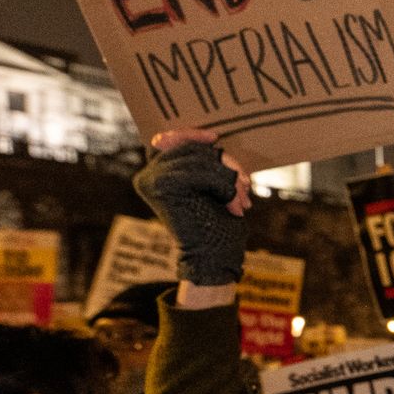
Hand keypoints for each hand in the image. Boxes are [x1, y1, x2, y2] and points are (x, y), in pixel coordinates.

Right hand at [133, 129, 250, 286]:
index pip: (170, 141)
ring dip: (229, 179)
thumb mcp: (214, 186)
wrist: (215, 258)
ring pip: (200, 159)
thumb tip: (211, 136)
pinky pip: (201, 171)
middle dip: (224, 164)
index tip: (215, 138)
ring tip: (241, 201)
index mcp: (157, 175)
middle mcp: (148, 175)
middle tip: (245, 185)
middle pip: (191, 148)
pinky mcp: (161, 187)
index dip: (191, 134)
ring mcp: (151, 180)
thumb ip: (206, 163)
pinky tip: (233, 206)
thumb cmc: (218, 225)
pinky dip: (225, 186)